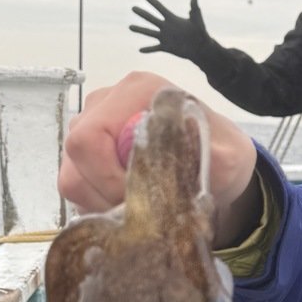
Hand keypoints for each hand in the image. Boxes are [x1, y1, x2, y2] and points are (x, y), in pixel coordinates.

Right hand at [58, 71, 258, 233]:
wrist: (216, 167)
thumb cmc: (219, 156)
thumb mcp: (228, 159)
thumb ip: (206, 156)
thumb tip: (183, 156)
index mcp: (137, 90)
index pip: (91, 137)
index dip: (108, 178)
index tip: (141, 200)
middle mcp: (106, 101)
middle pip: (76, 156)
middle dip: (105, 193)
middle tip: (141, 210)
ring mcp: (90, 124)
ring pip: (72, 176)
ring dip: (101, 202)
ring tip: (140, 209)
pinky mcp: (86, 153)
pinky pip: (76, 186)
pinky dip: (98, 204)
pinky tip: (128, 204)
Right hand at [130, 0, 208, 60]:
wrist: (200, 47)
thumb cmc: (200, 32)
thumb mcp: (197, 20)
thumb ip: (194, 9)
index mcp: (172, 19)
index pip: (160, 8)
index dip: (153, 2)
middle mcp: (166, 27)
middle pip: (151, 19)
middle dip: (142, 13)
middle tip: (133, 8)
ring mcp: (164, 37)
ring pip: (149, 32)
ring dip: (140, 30)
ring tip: (130, 27)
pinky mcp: (166, 47)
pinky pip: (155, 48)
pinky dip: (148, 49)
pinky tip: (140, 50)